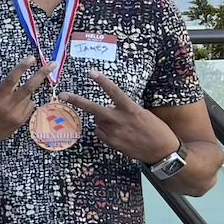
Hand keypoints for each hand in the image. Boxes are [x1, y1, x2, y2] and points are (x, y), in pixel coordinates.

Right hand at [0, 56, 51, 152]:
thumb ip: (3, 91)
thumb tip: (19, 82)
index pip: (12, 78)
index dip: (22, 67)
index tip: (31, 58)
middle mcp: (8, 106)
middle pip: (29, 87)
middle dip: (42, 74)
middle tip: (52, 64)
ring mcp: (16, 116)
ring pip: (30, 98)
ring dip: (26, 95)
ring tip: (12, 102)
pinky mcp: (20, 123)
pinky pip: (29, 108)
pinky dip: (26, 105)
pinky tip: (15, 110)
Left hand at [59, 72, 179, 163]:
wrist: (161, 151)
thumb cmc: (155, 129)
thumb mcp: (142, 114)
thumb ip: (124, 110)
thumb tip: (109, 111)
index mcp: (131, 109)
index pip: (114, 91)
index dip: (102, 81)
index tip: (91, 72)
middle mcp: (120, 120)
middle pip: (93, 108)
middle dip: (77, 101)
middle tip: (62, 94)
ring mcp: (114, 133)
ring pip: (97, 121)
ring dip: (102, 119)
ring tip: (119, 124)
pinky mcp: (111, 143)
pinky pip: (100, 133)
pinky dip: (104, 131)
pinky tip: (118, 134)